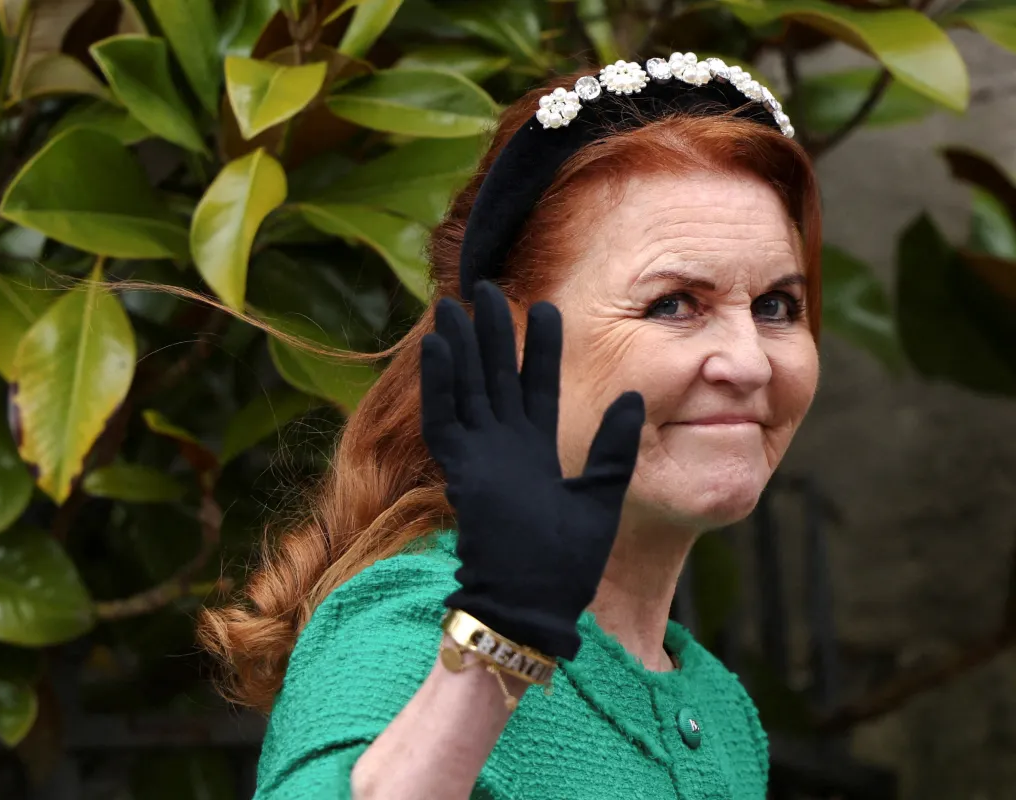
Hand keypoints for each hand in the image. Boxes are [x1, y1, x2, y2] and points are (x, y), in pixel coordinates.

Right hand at [420, 281, 644, 660]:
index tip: (546, 307)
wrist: (534, 605)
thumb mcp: (601, 496)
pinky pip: (444, 419)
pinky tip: (434, 346)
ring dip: (458, 346)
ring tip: (454, 303)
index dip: (540, 348)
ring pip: (465, 388)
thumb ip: (612, 447)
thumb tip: (632, 397)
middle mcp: (503, 447)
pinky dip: (438, 383)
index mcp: (535, 452)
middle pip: (494, 376)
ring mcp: (478, 457)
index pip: (537, 386)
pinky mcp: (460, 471)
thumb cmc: (566, 563)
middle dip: (491, 332)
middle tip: (487, 289)